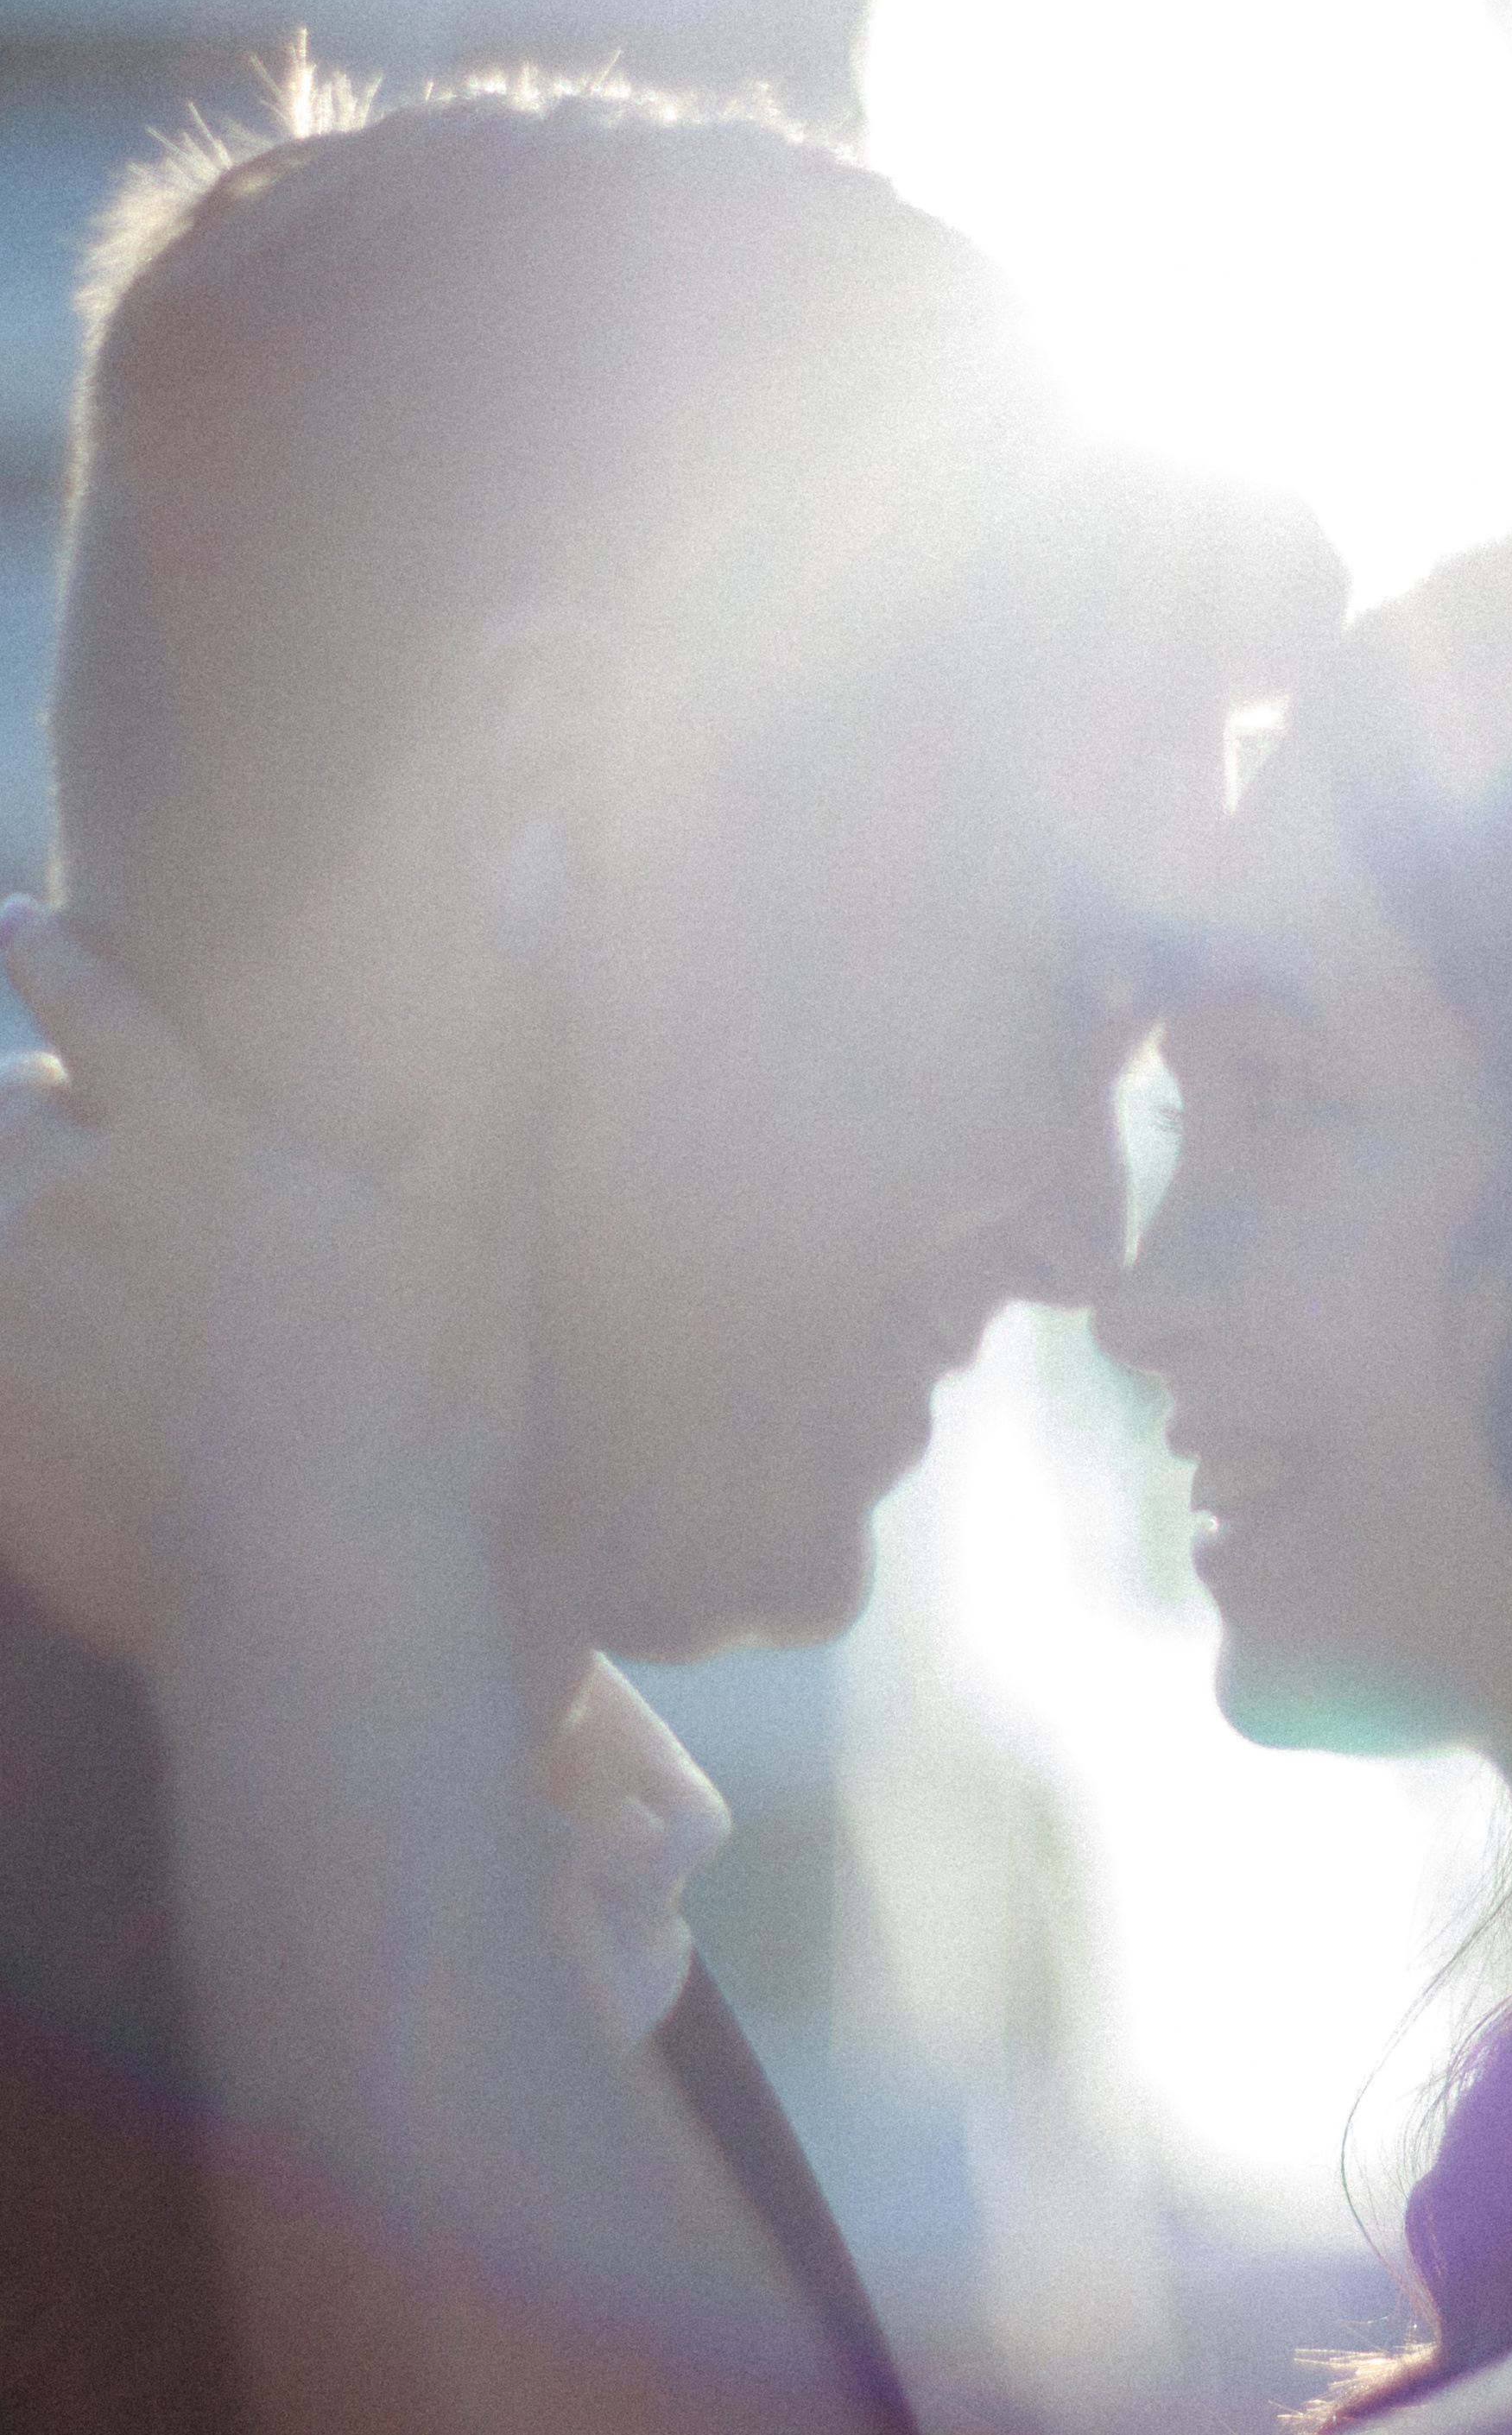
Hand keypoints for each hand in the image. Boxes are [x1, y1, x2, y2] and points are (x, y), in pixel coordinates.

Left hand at [0, 901, 527, 1664]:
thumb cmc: (418, 1403)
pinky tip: (34, 1402)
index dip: (48, 961)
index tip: (17, 931)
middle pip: (0, 1123)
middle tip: (49, 1140)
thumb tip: (535, 840)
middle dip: (21, 1125)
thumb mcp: (475, 1209)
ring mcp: (9, 1321)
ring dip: (12, 1242)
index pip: (89, 1006)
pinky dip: (6, 1369)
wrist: (313, 1594)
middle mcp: (69, 1208)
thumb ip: (497, 1031)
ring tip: (48, 1280)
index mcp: (187, 1141)